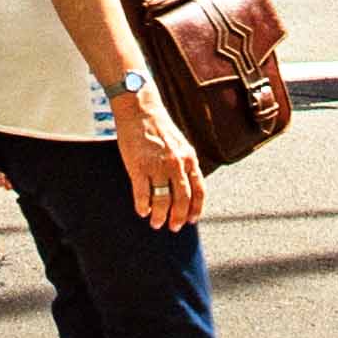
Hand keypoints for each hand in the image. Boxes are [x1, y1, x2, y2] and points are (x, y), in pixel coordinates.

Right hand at [112, 85, 201, 231]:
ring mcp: (157, 166)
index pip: (198, 190)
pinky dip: (143, 206)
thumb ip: (184, 164)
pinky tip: (142, 211)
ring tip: (156, 223)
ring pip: (162, 200)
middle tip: (173, 227)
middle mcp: (176, 164)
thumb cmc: (158, 128)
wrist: (140, 109)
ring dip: (160, 216)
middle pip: (182, 200)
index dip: (196, 209)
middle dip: (178, 217)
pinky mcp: (139, 166)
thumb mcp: (180, 144)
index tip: (191, 221)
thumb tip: (186, 187)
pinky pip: (143, 194)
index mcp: (189, 158)